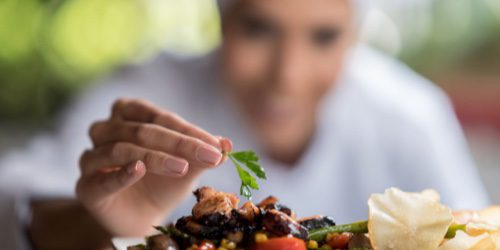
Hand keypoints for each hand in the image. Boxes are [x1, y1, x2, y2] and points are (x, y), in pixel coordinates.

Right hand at [76, 98, 231, 235]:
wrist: (140, 216)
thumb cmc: (162, 182)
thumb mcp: (186, 166)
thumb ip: (202, 154)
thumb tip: (227, 144)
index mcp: (128, 114)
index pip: (160, 117)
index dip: (189, 131)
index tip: (217, 146)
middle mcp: (106, 130)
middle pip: (141, 130)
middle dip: (178, 143)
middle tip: (208, 155)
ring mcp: (92, 158)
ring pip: (120, 149)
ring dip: (153, 157)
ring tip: (182, 167)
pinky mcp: (87, 187)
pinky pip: (101, 178)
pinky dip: (121, 174)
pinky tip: (139, 171)